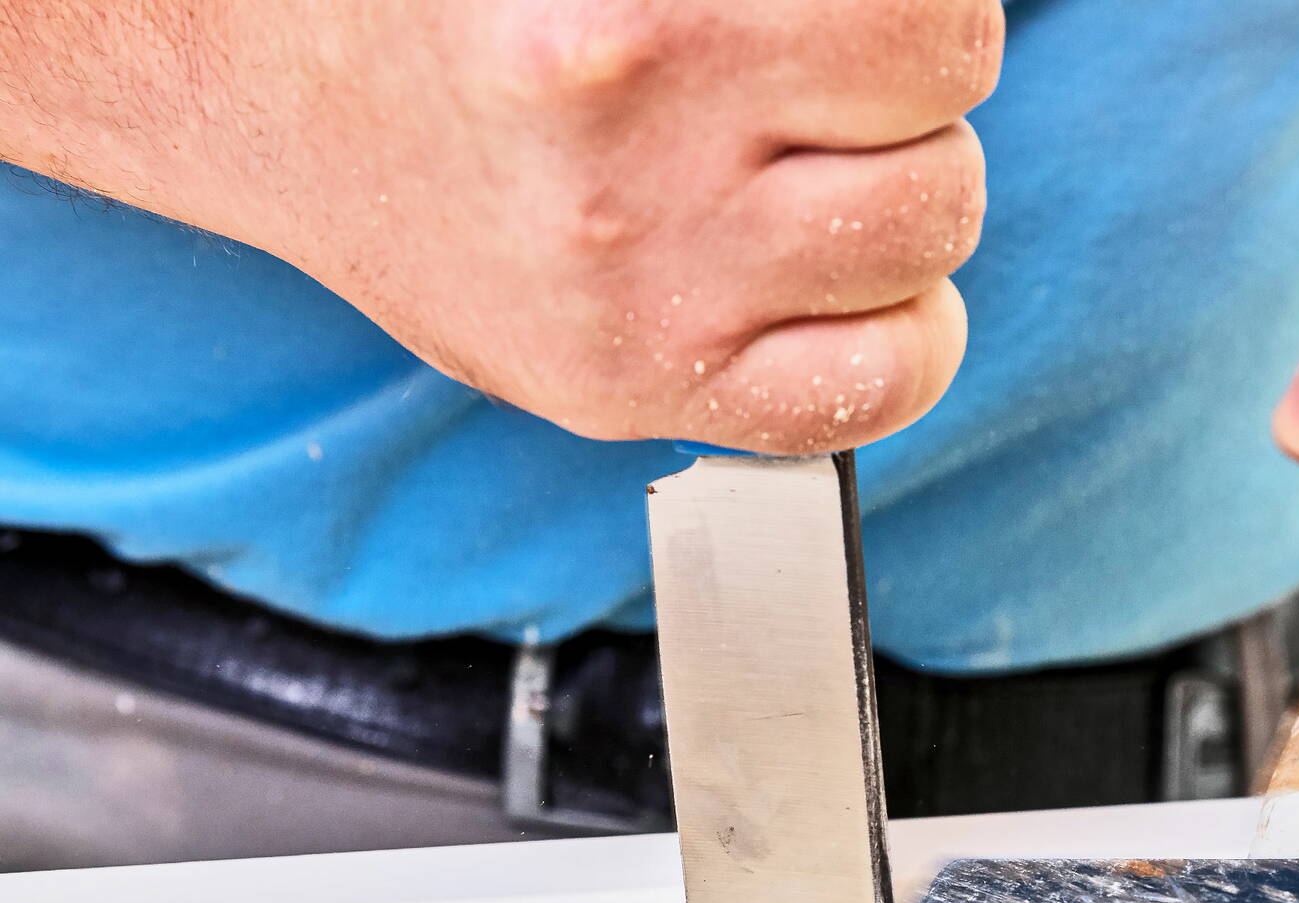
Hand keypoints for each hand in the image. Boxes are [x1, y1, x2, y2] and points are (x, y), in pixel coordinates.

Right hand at [0, 0, 998, 451]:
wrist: (275, 84)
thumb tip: (911, 20)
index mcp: (640, 20)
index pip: (928, 27)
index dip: (922, 21)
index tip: (870, 21)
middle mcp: (637, 162)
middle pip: (943, 134)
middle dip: (905, 100)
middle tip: (820, 88)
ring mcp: (640, 294)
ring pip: (927, 245)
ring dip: (901, 204)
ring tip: (806, 171)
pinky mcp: (633, 389)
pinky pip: (879, 388)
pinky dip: (903, 338)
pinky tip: (845, 287)